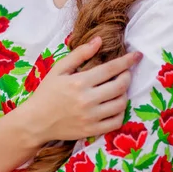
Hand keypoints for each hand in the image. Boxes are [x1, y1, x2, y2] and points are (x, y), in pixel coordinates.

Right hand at [24, 36, 141, 141]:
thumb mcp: (59, 69)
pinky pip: (116, 122)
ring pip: (120, 104)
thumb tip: (99, 40)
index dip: (127, 61)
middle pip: (120, 86)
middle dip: (127, 76)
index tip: (137, 55)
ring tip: (119, 88)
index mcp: (80, 82)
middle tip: (126, 72)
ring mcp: (91, 117)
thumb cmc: (47, 92)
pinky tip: (115, 105)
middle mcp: (87, 100)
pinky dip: (120, 112)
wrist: (36, 121)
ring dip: (124, 93)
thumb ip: (80, 54)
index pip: (111, 69)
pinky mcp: (92, 131)